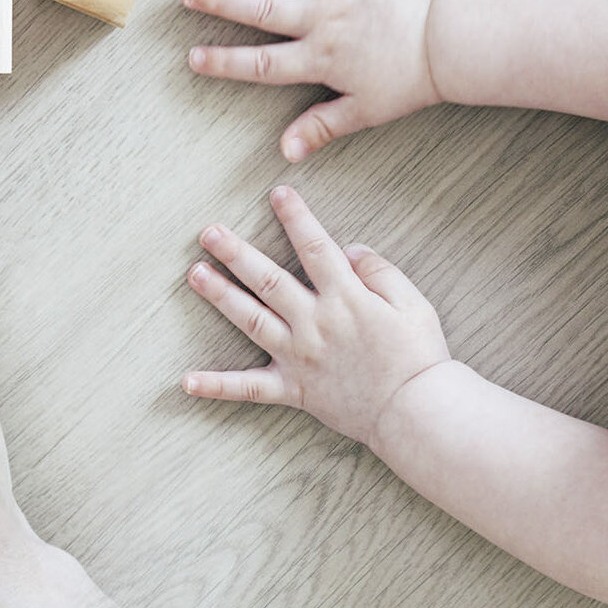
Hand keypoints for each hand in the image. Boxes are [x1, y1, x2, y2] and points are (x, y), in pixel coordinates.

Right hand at [183, 0, 439, 162]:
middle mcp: (321, 20)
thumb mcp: (364, 111)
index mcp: (319, 58)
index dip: (224, 62)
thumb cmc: (409, 80)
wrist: (451, 44)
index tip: (193, 57)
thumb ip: (321, 127)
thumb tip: (286, 151)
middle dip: (220, 1)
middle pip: (261, 10)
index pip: (261, 63)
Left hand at [183, 185, 450, 448]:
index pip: (314, 247)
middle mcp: (315, 323)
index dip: (295, 217)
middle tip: (208, 231)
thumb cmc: (420, 357)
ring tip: (195, 273)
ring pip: (251, 320)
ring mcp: (299, 356)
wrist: (419, 414)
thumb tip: (350, 249)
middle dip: (236, 253)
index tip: (277, 193)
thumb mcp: (412, 303)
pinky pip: (250, 389)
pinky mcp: (295, 389)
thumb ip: (380, 271)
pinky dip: (218, 386)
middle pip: (268, 280)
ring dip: (220, 296)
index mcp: (345, 298)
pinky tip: (187, 380)